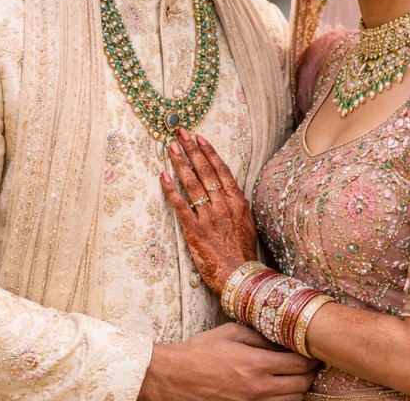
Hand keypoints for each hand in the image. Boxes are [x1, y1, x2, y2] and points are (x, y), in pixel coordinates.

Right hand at [139, 322, 318, 400]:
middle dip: (309, 375)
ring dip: (298, 390)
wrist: (175, 377)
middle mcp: (257, 388)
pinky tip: (279, 388)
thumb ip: (260, 336)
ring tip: (296, 375)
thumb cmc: (201, 350)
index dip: (311, 359)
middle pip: (300, 387)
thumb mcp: (231, 332)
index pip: (298, 365)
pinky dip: (282, 400)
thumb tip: (281, 339)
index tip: (314, 351)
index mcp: (255, 364)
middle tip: (310, 363)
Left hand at [161, 128, 257, 292]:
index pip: (221, 170)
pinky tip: (163, 177)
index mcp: (236, 202)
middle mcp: (223, 205)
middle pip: (205, 172)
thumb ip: (237, 205)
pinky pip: (181, 206)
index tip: (200, 138)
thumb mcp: (246, 224)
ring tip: (171, 148)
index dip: (209, 152)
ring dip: (180, 164)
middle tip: (181, 134)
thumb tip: (231, 191)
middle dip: (192, 151)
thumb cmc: (244, 252)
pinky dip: (171, 190)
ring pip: (192, 184)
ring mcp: (209, 217)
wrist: (241, 276)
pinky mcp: (195, 232)